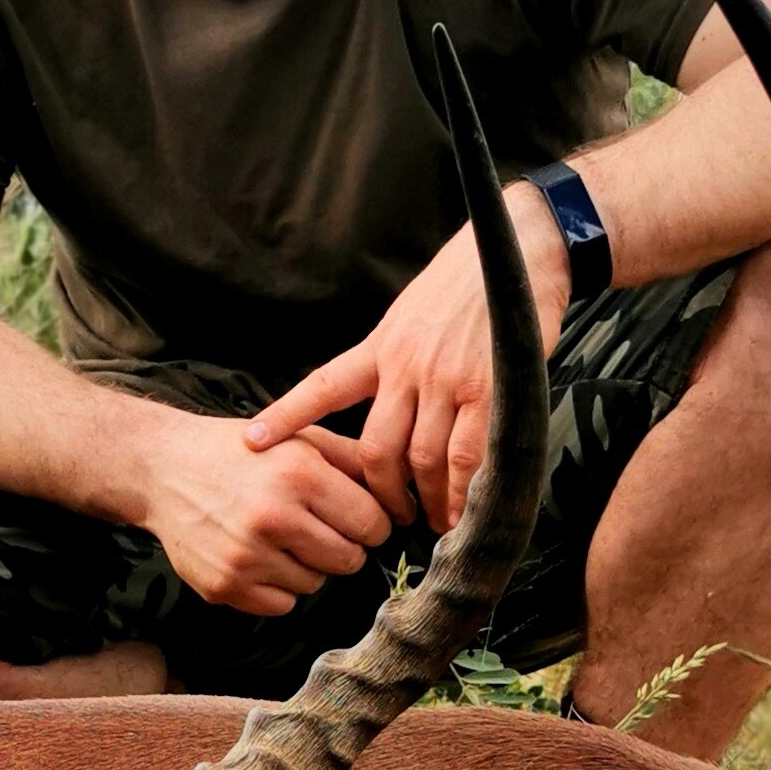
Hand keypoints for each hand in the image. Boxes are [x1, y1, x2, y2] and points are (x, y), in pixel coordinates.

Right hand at [138, 411, 394, 615]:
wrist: (165, 469)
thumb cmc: (243, 453)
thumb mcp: (300, 438)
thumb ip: (354, 462)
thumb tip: (406, 494)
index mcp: (299, 475)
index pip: (372, 525)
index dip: (370, 524)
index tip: (356, 519)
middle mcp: (273, 516)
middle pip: (349, 561)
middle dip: (343, 547)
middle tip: (317, 529)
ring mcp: (246, 556)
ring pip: (316, 585)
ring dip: (308, 567)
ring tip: (281, 538)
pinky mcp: (224, 585)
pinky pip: (281, 605)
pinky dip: (277, 587)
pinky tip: (259, 556)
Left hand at [246, 193, 570, 531]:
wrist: (517, 249)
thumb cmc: (467, 283)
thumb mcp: (413, 312)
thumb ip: (396, 357)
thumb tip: (393, 406)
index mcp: (382, 345)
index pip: (325, 385)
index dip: (288, 416)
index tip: (253, 441)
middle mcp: (406, 365)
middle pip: (375, 447)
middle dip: (379, 492)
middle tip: (387, 517)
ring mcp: (446, 379)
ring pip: (419, 459)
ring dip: (423, 499)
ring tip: (429, 521)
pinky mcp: (487, 390)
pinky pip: (465, 457)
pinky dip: (459, 493)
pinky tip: (458, 512)